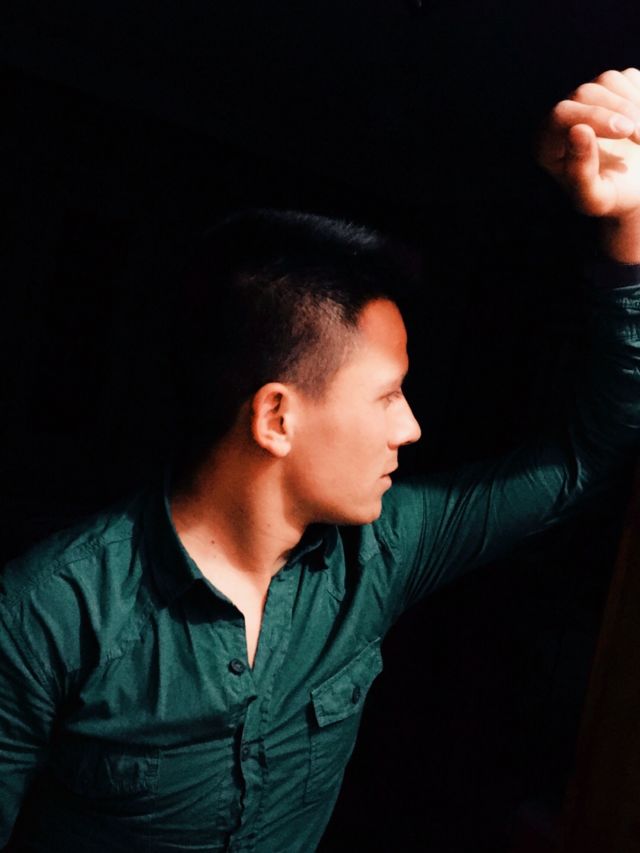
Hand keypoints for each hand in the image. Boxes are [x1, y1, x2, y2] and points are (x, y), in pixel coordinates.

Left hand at [539, 69, 639, 260]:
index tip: (625, 132)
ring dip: (635, 107)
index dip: (593, 117)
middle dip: (619, 112)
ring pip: (608, 81)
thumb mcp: (595, 199)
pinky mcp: (613, 87)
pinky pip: (629, 77)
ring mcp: (588, 99)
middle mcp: (563, 118)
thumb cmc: (612, 197)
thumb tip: (578, 130)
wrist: (638, 188)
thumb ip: (580, 173)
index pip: (559, 116)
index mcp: (547, 144)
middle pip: (585, 93)